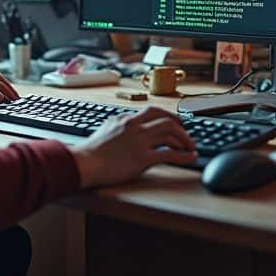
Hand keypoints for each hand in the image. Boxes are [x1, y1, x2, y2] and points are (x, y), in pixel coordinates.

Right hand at [71, 107, 197, 188]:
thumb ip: (118, 128)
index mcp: (125, 119)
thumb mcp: (105, 131)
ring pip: (170, 133)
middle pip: (165, 119)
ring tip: (191, 147)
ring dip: (184, 139)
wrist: (84, 163)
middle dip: (180, 125)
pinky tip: (191, 158)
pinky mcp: (142, 158)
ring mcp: (139, 141)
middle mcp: (134, 126)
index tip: (174, 121)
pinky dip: (184, 156)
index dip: (167, 116)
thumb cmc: (90, 153)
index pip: (151, 112)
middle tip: (187, 133)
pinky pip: (170, 154)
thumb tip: (125, 130)